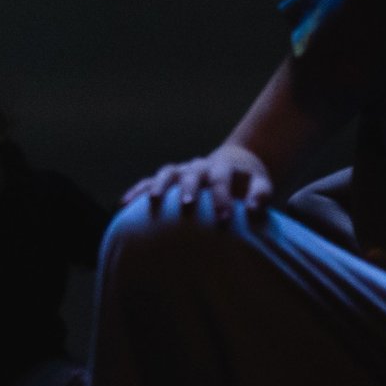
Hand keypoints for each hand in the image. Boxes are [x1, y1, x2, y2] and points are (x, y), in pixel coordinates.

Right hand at [122, 143, 273, 220]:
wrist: (231, 166)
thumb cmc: (246, 183)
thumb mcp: (261, 184)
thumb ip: (261, 196)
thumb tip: (252, 211)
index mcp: (221, 167)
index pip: (221, 180)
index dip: (221, 198)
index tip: (223, 220)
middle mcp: (198, 166)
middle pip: (192, 175)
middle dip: (189, 190)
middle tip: (188, 206)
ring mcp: (180, 171)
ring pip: (166, 174)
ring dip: (160, 187)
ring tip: (154, 202)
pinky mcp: (167, 178)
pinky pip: (148, 182)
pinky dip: (136, 191)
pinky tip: (124, 204)